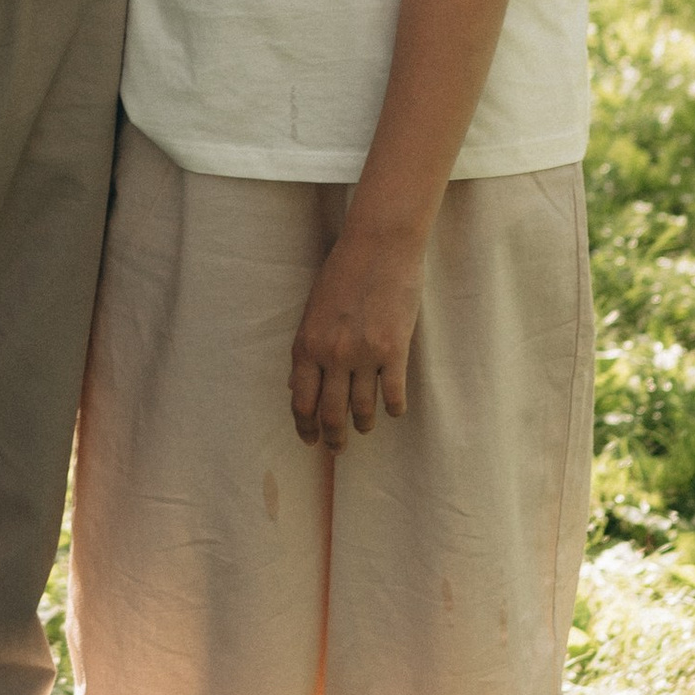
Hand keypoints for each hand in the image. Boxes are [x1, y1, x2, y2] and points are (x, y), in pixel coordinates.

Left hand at [290, 229, 423, 453]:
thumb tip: (299, 383)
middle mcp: (332, 356)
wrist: (379, 246)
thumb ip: (309, 347)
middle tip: (338, 449)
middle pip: (330, 414)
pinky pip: (394, 395)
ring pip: (362, 409)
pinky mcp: (395, 352)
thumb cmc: (343, 271)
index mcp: (306, 345)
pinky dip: (394, 409)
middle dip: (333, 438)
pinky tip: (394, 410)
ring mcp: (364, 356)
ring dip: (363, 425)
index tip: (310, 439)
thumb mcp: (313, 310)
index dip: (305, 426)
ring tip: (365, 428)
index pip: (301, 401)